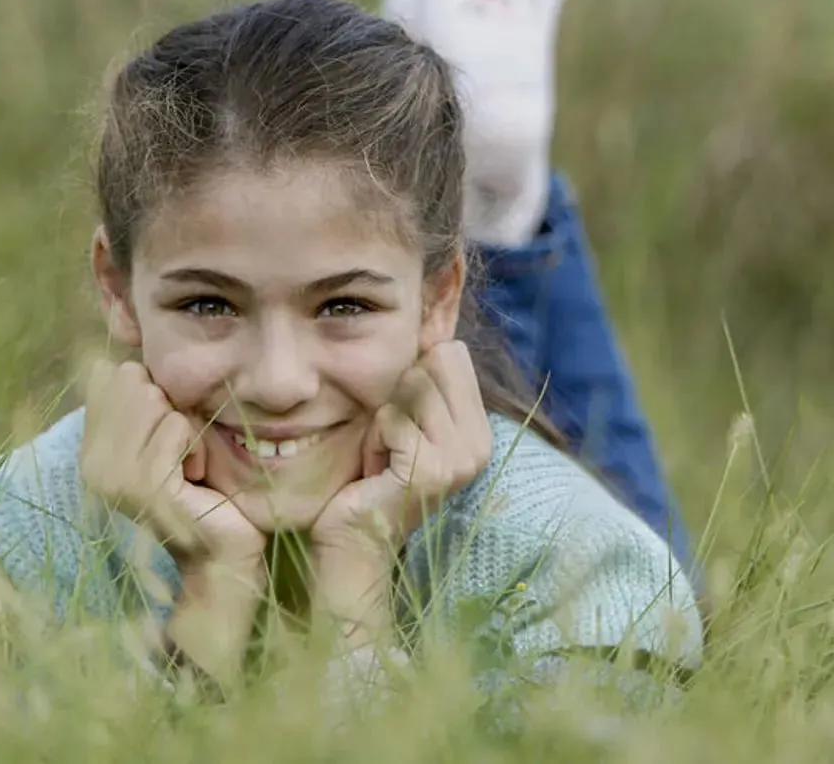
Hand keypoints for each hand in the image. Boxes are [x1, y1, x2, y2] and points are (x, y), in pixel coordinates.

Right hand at [79, 358, 265, 565]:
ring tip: (189, 470)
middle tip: (181, 457)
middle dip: (173, 410)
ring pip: (157, 402)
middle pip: (136, 381)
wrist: (220, 554)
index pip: (114, 375)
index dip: (156, 393)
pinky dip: (198, 447)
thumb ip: (145, 403)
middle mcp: (93, 464)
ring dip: (189, 432)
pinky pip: (176, 427)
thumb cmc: (204, 491)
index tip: (167, 440)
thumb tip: (127, 359)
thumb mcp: (169, 439)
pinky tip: (196, 480)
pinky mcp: (145, 485)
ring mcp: (115, 476)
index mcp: (92, 450)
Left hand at [311, 341, 492, 553]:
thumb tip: (435, 297)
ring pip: (409, 388)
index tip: (405, 422)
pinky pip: (391, 419)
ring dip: (382, 420)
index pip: (450, 352)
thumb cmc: (372, 473)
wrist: (354, 537)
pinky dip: (374, 440)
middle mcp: (479, 443)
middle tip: (391, 442)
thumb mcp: (404, 415)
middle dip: (397, 396)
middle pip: (430, 364)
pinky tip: (376, 470)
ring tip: (383, 456)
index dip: (413, 376)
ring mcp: (460, 458)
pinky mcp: (432, 469)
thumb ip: (422, 373)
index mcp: (479, 428)